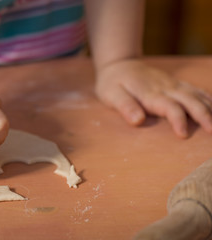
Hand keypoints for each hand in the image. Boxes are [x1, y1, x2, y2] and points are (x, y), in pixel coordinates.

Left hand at [95, 59, 211, 137]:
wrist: (119, 63)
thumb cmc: (112, 82)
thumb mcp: (111, 94)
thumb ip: (125, 106)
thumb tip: (138, 121)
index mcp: (150, 93)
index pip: (169, 107)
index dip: (177, 120)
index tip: (183, 135)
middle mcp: (166, 87)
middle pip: (190, 100)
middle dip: (204, 116)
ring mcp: (173, 84)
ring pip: (197, 95)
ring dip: (211, 108)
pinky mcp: (175, 83)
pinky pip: (196, 90)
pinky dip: (209, 99)